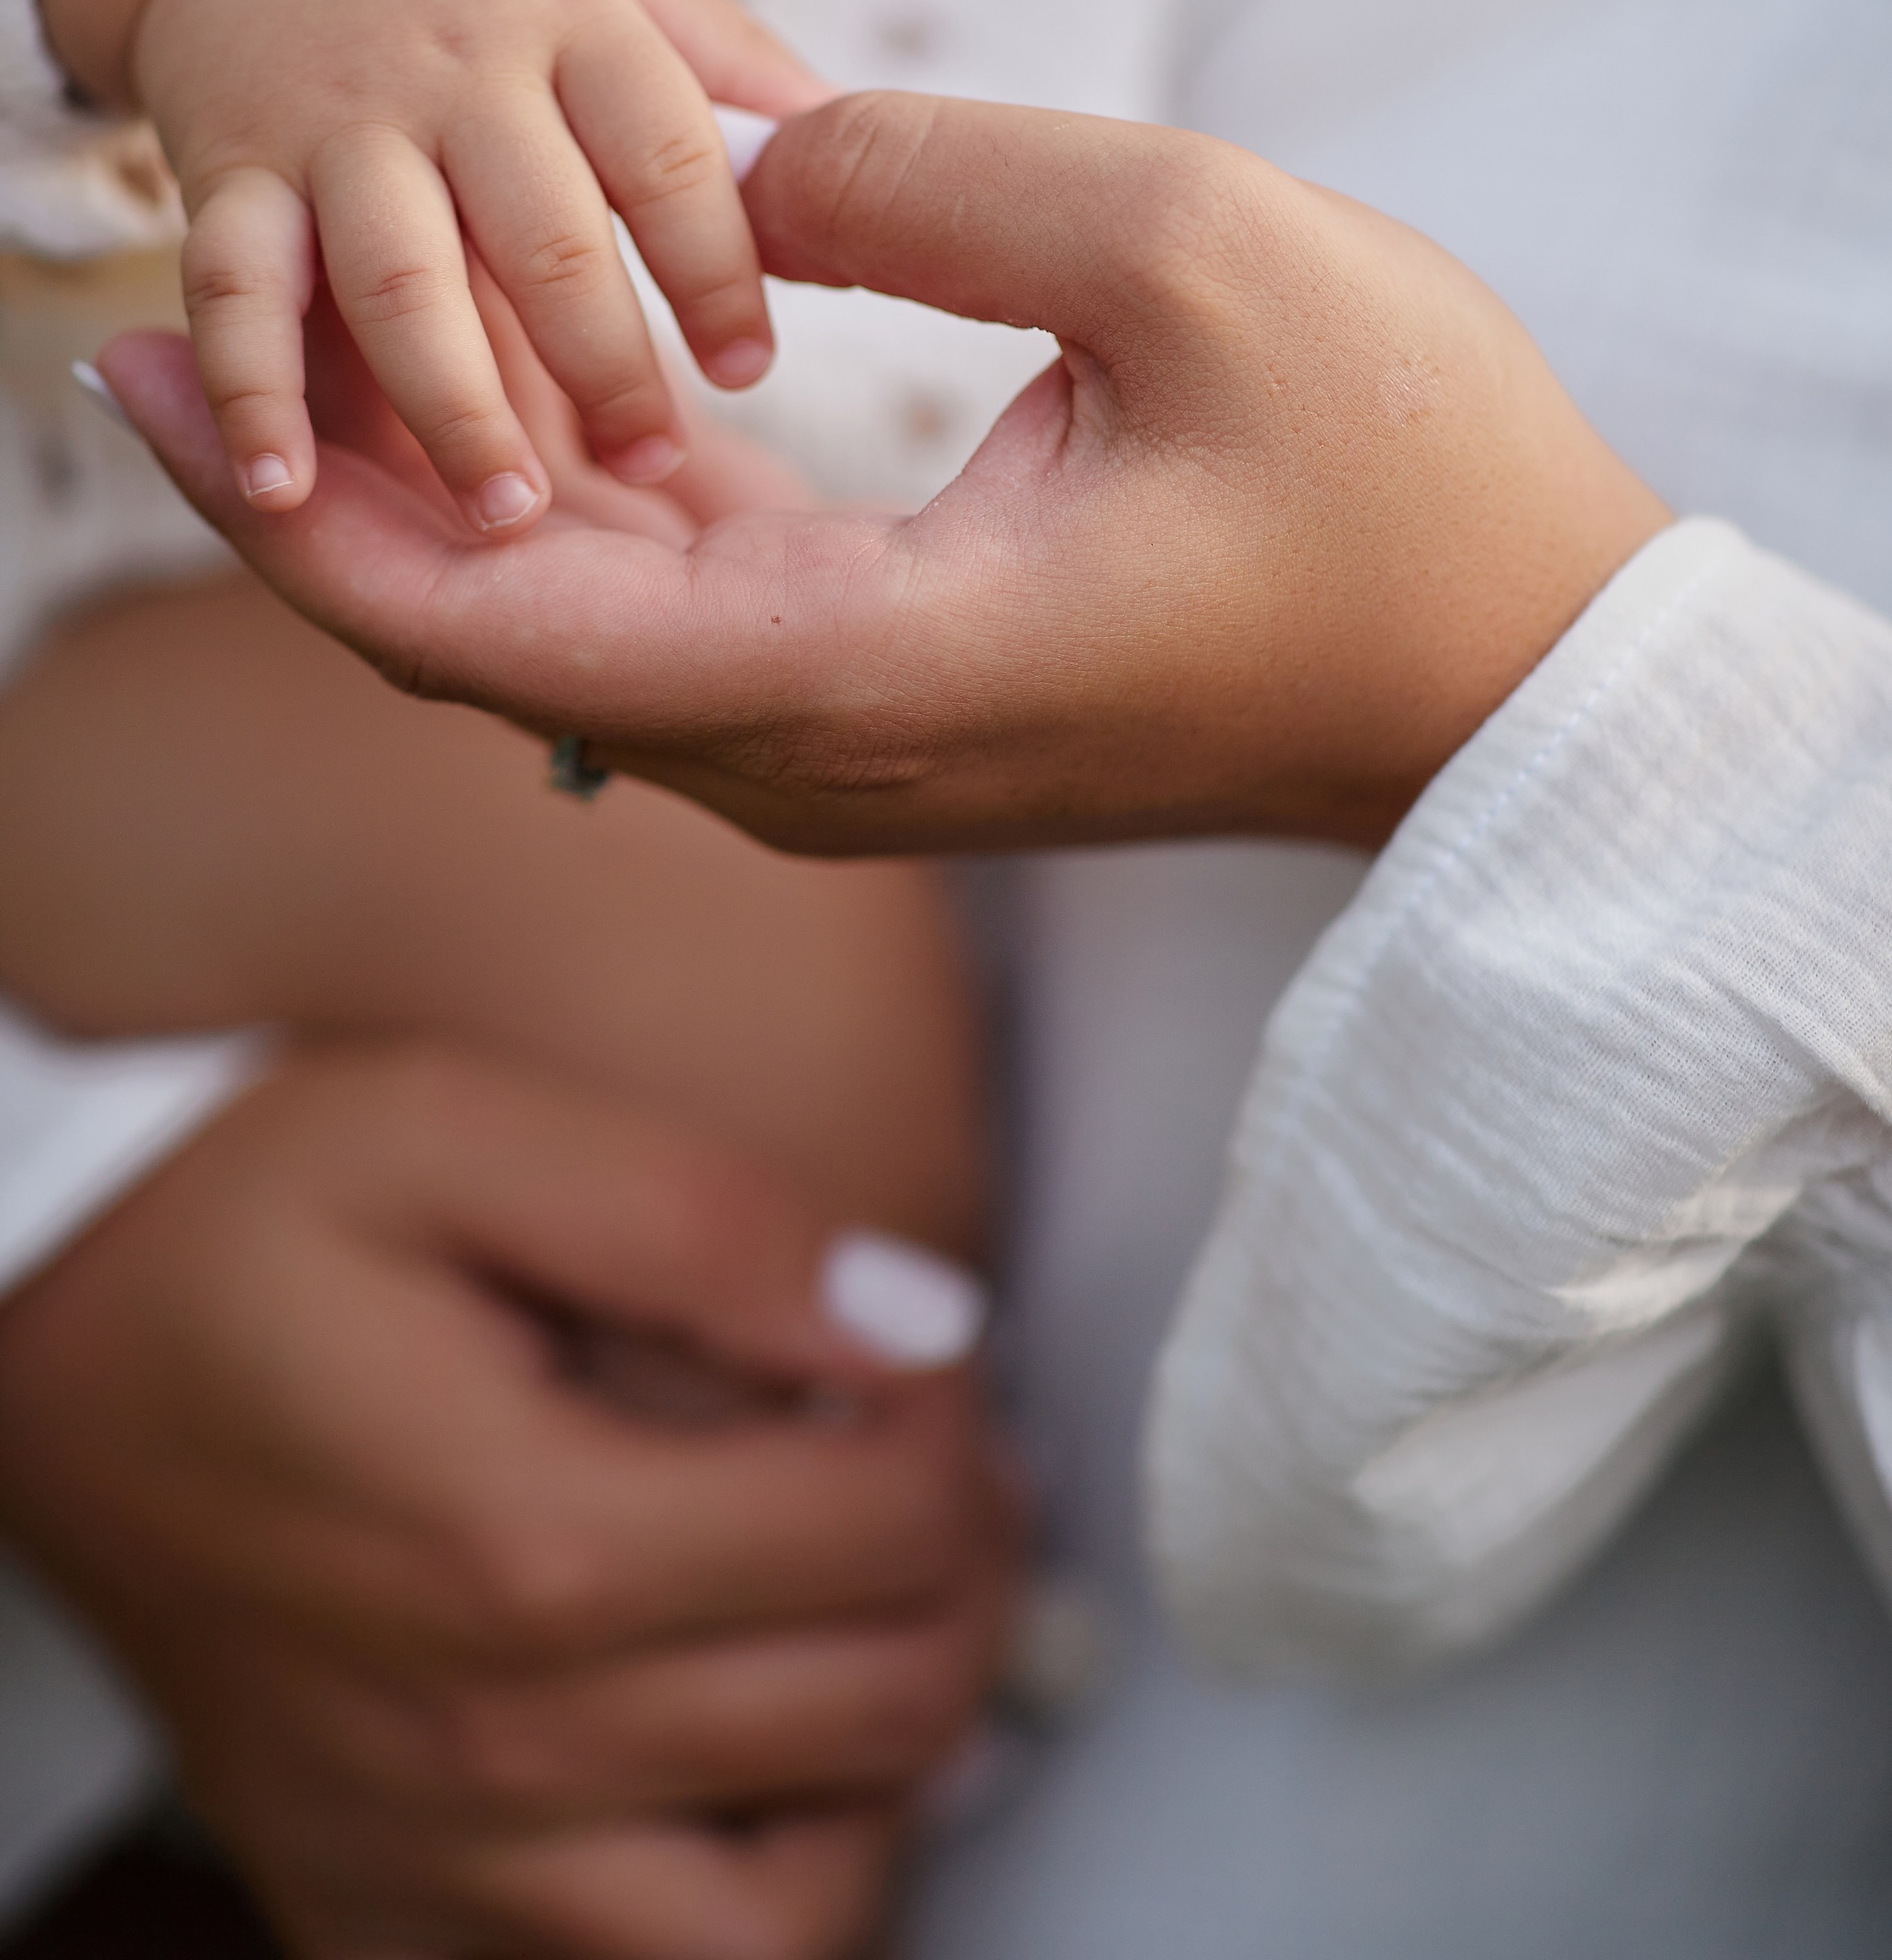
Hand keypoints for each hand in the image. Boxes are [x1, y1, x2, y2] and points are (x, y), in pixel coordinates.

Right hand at [0, 1042, 1010, 1959]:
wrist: (31, 1336)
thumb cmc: (234, 1221)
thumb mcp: (453, 1126)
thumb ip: (700, 1220)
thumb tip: (913, 1323)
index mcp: (527, 1537)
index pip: (882, 1531)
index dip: (961, 1433)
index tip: (932, 1362)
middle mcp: (487, 1738)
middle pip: (870, 1713)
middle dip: (968, 1581)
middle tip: (951, 1476)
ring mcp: (421, 1851)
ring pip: (783, 1925)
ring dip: (888, 1780)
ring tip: (886, 1636)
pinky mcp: (367, 1898)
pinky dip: (739, 1906)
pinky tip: (754, 1775)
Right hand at [40, 0, 825, 532]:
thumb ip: (724, 62)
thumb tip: (853, 152)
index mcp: (572, 19)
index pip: (665, 148)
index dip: (716, 264)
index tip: (752, 368)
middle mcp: (455, 71)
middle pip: (543, 230)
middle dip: (606, 361)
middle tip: (651, 465)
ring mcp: (335, 125)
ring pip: (400, 278)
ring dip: (454, 403)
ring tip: (511, 515)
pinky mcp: (226, 172)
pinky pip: (232, 289)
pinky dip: (249, 393)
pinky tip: (284, 492)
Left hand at [106, 92, 1670, 854]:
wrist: (1520, 673)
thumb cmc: (1403, 471)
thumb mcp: (1187, 243)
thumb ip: (923, 173)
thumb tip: (730, 158)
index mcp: (865, 669)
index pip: (488, 628)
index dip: (285, 510)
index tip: (134, 389)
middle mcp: (823, 750)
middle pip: (485, 646)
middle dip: (311, 493)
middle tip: (154, 340)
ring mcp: (858, 747)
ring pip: (568, 638)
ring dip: (431, 502)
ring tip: (302, 345)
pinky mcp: (902, 706)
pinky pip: (679, 623)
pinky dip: (571, 513)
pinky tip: (515, 394)